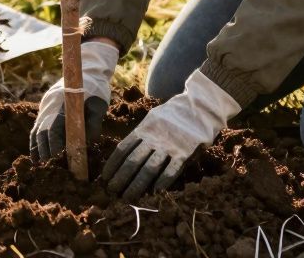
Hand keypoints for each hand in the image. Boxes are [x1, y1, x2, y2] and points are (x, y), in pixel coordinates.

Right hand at [29, 40, 118, 159]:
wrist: (89, 68)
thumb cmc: (96, 87)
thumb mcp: (100, 103)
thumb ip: (93, 121)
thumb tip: (88, 141)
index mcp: (63, 102)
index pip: (54, 126)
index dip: (53, 143)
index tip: (54, 157)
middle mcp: (51, 103)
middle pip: (42, 129)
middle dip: (43, 148)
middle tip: (46, 165)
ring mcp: (46, 104)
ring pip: (37, 128)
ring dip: (37, 146)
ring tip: (38, 163)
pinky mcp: (46, 106)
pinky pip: (38, 125)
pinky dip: (36, 139)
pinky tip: (36, 153)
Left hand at [101, 69, 240, 199]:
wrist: (198, 106)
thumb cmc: (173, 114)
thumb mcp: (152, 118)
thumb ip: (142, 134)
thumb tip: (125, 154)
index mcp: (143, 129)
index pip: (123, 149)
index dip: (113, 164)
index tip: (105, 177)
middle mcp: (153, 138)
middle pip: (133, 161)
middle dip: (121, 178)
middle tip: (112, 192)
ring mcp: (168, 146)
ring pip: (149, 169)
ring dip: (137, 185)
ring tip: (128, 197)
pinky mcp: (184, 153)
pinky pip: (171, 171)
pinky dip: (162, 182)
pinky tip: (154, 193)